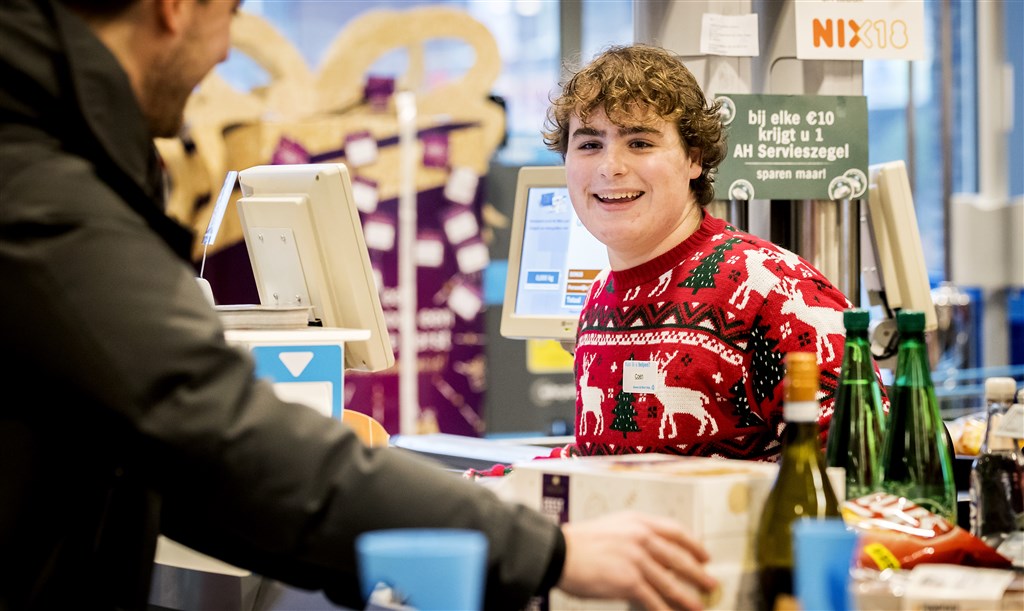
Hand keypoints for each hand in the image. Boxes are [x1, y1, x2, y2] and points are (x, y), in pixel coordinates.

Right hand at [557, 511, 717, 610]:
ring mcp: (637, 559)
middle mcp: (641, 537)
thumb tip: (651, 552)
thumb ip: (633, 535)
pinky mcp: (629, 581)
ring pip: (670, 582)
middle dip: (698, 573)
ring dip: (687, 597)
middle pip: (679, 558)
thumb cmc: (578, 542)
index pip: (675, 531)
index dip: (693, 545)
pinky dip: (665, 610)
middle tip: (710, 582)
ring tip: (698, 605)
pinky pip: (653, 600)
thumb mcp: (612, 527)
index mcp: (638, 522)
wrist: (558, 551)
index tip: (703, 555)